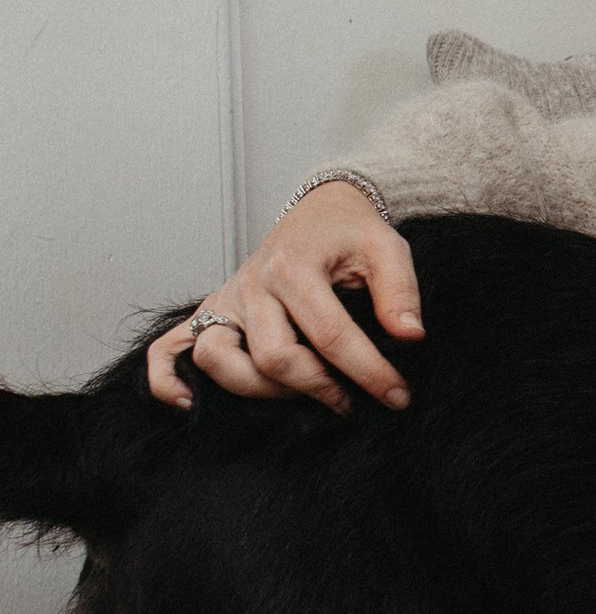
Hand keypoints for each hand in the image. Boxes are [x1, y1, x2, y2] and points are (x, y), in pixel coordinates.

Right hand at [144, 184, 422, 417]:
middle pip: (274, 357)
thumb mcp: (386, 246)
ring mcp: (226, 301)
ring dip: (264, 390)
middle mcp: (252, 285)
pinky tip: (190, 404)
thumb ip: (399, 291)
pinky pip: (168, 349)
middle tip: (355, 401)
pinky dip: (169, 380)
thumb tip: (409, 338)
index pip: (330, 335)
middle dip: (320, 387)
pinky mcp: (210, 313)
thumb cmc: (349, 232)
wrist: (318, 210)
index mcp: (294, 267)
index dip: (368, 373)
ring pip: (221, 361)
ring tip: (307, 394)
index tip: (396, 397)